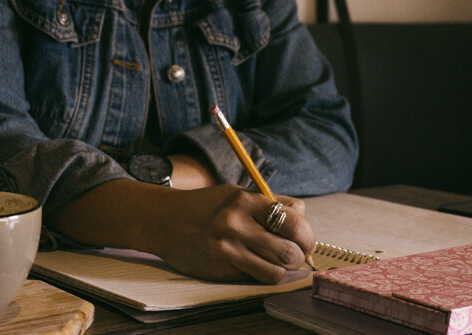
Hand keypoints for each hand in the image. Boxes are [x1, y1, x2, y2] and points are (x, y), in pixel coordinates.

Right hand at [149, 184, 315, 283]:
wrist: (164, 220)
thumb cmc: (208, 206)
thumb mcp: (238, 194)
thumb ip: (271, 204)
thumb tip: (303, 220)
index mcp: (246, 201)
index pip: (294, 222)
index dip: (307, 235)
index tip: (304, 239)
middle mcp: (237, 225)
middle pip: (289, 251)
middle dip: (298, 256)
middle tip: (294, 254)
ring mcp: (227, 249)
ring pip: (275, 272)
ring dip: (282, 270)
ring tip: (275, 261)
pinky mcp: (219, 269)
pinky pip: (254, 278)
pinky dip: (260, 274)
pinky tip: (252, 263)